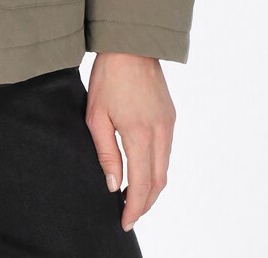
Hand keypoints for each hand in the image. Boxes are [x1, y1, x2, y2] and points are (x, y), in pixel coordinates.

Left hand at [84, 52, 175, 232]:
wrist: (131, 45)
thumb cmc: (108, 77)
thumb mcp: (96, 115)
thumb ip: (106, 153)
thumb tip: (113, 185)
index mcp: (140, 133)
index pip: (142, 184)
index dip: (135, 208)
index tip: (125, 221)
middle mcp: (161, 132)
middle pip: (159, 182)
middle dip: (146, 203)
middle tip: (129, 215)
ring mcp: (169, 124)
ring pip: (165, 168)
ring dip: (152, 187)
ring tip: (134, 197)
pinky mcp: (170, 116)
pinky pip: (167, 151)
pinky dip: (157, 168)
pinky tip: (143, 170)